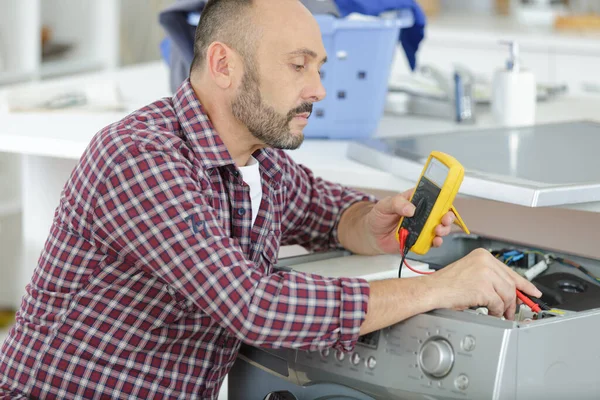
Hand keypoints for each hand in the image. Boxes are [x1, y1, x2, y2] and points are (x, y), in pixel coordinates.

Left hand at [365, 189, 455, 253]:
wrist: (372, 235)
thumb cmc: (379, 216)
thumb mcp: (385, 205)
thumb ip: (397, 203)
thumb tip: (410, 208)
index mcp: (415, 200)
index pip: (433, 196)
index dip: (443, 198)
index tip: (446, 201)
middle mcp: (422, 213)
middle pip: (442, 213)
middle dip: (447, 216)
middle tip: (444, 219)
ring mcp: (422, 227)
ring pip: (440, 228)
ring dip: (444, 229)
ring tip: (438, 230)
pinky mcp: (420, 239)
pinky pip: (432, 241)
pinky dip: (436, 242)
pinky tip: (435, 241)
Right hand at [425, 248, 542, 319]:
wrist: (432, 290)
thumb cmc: (446, 285)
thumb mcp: (471, 274)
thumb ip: (490, 278)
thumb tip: (509, 291)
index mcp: (482, 255)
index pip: (510, 271)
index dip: (524, 284)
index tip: (533, 292)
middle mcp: (485, 261)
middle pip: (510, 285)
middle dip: (512, 301)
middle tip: (511, 311)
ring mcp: (484, 273)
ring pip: (507, 295)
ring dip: (503, 307)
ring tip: (496, 312)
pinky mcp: (483, 288)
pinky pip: (498, 303)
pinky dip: (495, 311)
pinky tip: (488, 312)